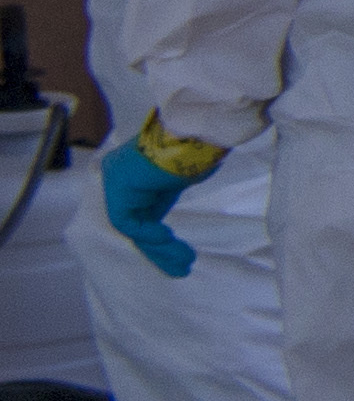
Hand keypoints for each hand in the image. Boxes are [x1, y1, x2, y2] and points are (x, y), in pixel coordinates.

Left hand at [98, 131, 204, 279]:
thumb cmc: (194, 149)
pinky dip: (149, 234)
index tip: (177, 253)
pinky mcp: (117, 190)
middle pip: (134, 225)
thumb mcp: (177, 179)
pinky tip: (170, 240)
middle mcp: (116, 179)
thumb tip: (173, 221)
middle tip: (181, 267)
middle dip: (158, 250)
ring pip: (132, 228)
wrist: (192, 133)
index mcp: (129, 175)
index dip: (155, 239)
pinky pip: (128, 222)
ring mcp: (113, 183)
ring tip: (183, 263)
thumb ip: (165, 196)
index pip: (137, 216)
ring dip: (159, 248)